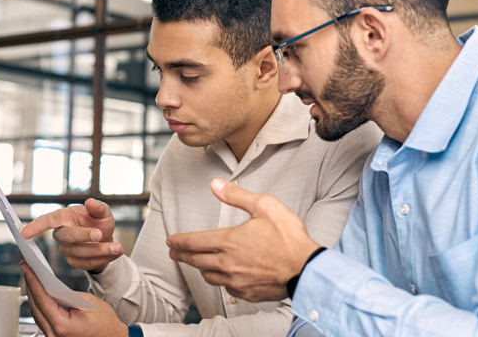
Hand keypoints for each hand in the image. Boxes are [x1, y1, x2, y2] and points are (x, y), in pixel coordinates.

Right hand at [21, 198, 122, 272]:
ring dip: (101, 251)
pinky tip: (115, 253)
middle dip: (84, 236)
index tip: (24, 233)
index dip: (35, 226)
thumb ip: (98, 207)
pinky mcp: (75, 262)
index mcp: (63, 218)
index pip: (46, 221)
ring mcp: (67, 250)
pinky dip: (104, 259)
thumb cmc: (98, 221)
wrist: (105, 238)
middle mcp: (61, 235)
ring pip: (81, 253)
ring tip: (118, 248)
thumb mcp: (103, 211)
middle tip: (100, 235)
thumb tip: (91, 202)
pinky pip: (88, 263)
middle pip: (67, 237)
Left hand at [21, 261, 127, 336]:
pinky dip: (40, 305)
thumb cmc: (104, 323)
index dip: (33, 280)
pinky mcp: (55, 336)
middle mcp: (54, 334)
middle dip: (30, 285)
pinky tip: (40, 294)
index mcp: (62, 325)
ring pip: (36, 313)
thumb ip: (67, 294)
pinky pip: (42, 319)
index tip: (27, 268)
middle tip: (27, 268)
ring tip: (32, 278)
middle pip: (35, 306)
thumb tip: (51, 287)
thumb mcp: (88, 302)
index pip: (42, 299)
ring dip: (34, 295)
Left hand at [166, 178, 319, 302]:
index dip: (179, 241)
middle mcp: (227, 263)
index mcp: (228, 241)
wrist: (306, 269)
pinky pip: (225, 288)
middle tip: (174, 252)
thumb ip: (236, 196)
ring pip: (208, 276)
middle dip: (182, 255)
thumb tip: (215, 184)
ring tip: (197, 263)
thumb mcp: (264, 206)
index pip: (194, 242)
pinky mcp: (247, 293)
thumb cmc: (288, 237)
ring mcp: (236, 280)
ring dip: (199, 268)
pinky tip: (222, 277)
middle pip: (196, 260)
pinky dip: (219, 280)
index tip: (171, 240)